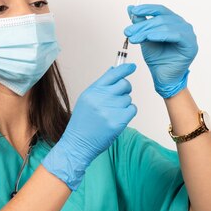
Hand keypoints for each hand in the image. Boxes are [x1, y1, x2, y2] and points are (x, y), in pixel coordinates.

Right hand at [41, 63, 137, 190]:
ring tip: (111, 113)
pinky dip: (128, 113)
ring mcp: (110, 110)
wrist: (78, 143)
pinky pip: (132, 109)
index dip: (125, 69)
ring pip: (128, 98)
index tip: (132, 67)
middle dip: (125, 89)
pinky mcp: (118, 122)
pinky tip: (117, 118)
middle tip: (118, 97)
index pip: (113, 74)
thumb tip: (114, 71)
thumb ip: (100, 86)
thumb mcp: (86, 99)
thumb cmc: (82, 121)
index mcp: (93, 91)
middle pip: (124, 84)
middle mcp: (101, 98)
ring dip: (124, 104)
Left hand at [124, 4, 197, 98]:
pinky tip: (150, 37)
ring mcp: (188, 34)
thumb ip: (140, 23)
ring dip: (147, 31)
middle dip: (142, 25)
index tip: (134, 11)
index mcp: (173, 21)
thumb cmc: (157, 58)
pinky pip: (175, 35)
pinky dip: (161, 35)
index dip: (147, 9)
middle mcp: (182, 25)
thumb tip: (130, 7)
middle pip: (160, 19)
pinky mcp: (190, 44)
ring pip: (165, 26)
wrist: (162, 77)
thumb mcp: (145, 37)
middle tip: (128, 32)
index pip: (160, 10)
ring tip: (134, 38)